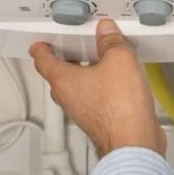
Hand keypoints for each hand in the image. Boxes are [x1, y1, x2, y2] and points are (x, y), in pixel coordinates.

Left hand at [29, 19, 165, 157]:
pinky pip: (94, 98)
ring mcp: (83, 111)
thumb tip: (107, 32)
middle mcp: (69, 98)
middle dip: (66, 59)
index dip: (41, 48)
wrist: (133, 143)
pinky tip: (118, 81)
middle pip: (60, 75)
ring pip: (78, 88)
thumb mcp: (118, 60)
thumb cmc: (119, 110)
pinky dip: (100, 87)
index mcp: (63, 81)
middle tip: (72, 46)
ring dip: (85, 73)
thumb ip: (110, 42)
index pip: (43, 61)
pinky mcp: (99, 121)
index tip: (40, 44)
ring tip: (100, 59)